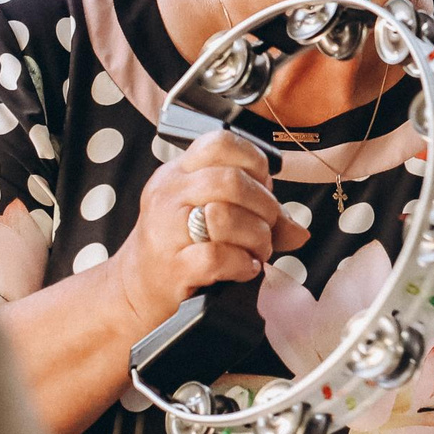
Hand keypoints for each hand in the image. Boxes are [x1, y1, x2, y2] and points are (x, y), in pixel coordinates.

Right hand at [103, 129, 310, 332]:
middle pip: (230, 181)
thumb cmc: (178, 248)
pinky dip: (243, 264)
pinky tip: (244, 268)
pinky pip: (218, 257)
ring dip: (257, 237)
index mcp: (179, 173)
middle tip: (268, 226)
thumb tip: (299, 231)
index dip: (253, 161)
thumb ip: (255, 214)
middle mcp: (169, 195)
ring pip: (225, 216)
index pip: (219, 143)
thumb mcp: (209, 217)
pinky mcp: (172, 267)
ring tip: (256, 250)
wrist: (134, 291)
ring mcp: (166, 231)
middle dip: (264, 206)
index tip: (262, 185)